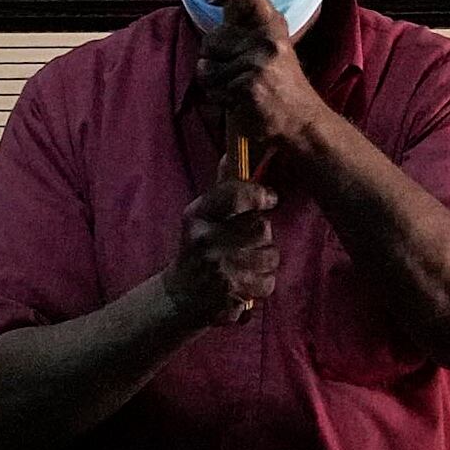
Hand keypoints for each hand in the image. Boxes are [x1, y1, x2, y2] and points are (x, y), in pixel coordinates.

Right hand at [166, 176, 279, 327]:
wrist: (179, 296)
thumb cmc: (197, 248)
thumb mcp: (201, 216)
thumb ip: (221, 189)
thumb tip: (231, 153)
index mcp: (197, 215)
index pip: (234, 195)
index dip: (259, 194)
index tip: (270, 199)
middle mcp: (205, 240)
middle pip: (261, 228)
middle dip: (262, 235)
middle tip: (249, 241)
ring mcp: (218, 268)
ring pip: (269, 255)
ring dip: (265, 260)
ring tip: (248, 262)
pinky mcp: (230, 293)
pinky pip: (268, 281)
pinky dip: (263, 283)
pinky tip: (247, 282)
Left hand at [195, 0, 332, 156]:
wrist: (303, 121)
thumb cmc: (282, 84)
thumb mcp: (273, 48)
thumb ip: (247, 30)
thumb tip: (216, 5)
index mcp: (274, 27)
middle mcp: (267, 40)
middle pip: (212, 38)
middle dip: (211, 56)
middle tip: (231, 70)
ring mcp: (257, 64)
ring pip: (207, 67)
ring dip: (214, 82)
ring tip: (236, 89)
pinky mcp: (247, 87)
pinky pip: (213, 88)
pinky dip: (219, 98)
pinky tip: (238, 102)